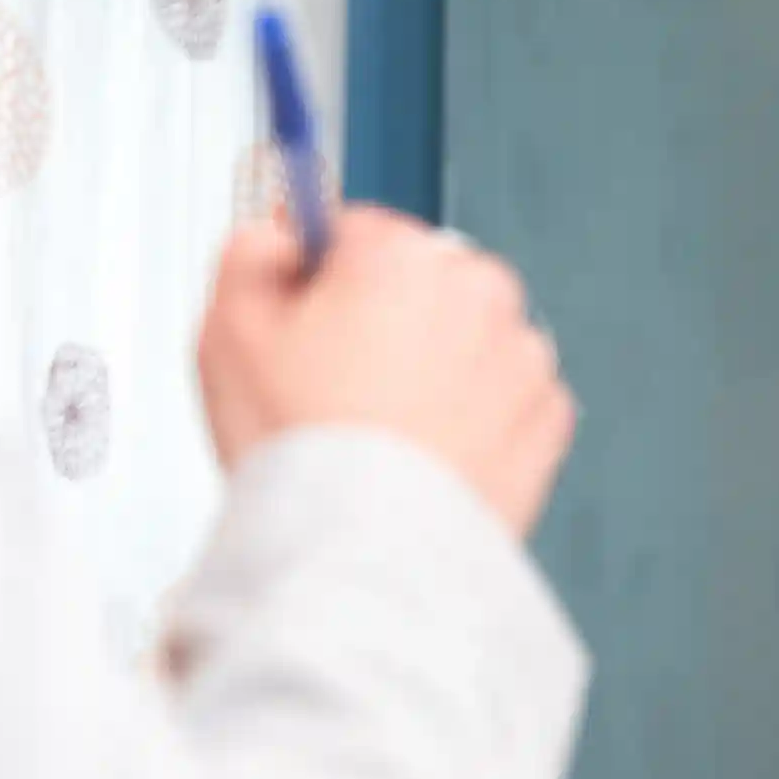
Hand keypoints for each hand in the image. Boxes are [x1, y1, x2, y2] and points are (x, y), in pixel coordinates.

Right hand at [198, 207, 574, 536]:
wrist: (369, 549)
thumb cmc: (308, 449)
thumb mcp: (229, 329)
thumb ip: (251, 253)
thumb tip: (278, 239)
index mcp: (405, 256)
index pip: (356, 229)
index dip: (321, 277)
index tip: (309, 314)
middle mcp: (481, 294)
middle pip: (421, 283)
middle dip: (386, 320)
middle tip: (339, 385)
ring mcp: (524, 358)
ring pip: (469, 340)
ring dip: (437, 367)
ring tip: (384, 429)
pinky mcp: (549, 421)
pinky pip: (506, 400)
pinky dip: (476, 419)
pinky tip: (429, 452)